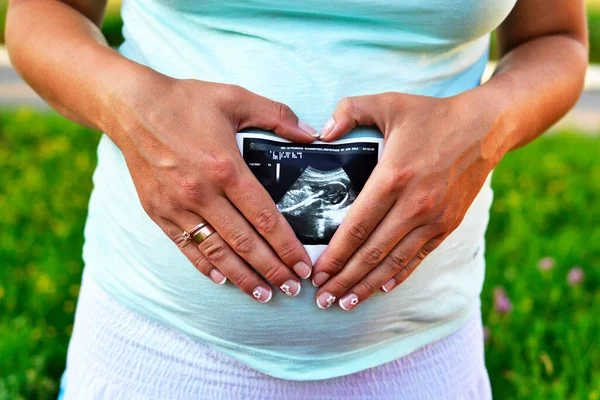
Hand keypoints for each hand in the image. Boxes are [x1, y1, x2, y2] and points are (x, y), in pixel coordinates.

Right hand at [110, 73, 318, 302]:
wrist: (131, 107)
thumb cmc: (185, 100)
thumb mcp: (236, 98)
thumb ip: (278, 116)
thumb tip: (312, 133)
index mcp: (226, 168)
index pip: (265, 218)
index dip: (287, 245)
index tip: (304, 264)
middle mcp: (202, 193)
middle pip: (244, 242)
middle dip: (272, 269)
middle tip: (293, 288)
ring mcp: (177, 206)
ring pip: (216, 252)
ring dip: (243, 277)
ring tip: (264, 295)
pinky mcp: (158, 212)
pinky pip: (185, 247)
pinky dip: (205, 266)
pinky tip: (222, 280)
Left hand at [311, 92, 501, 309]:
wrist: (485, 127)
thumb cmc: (432, 115)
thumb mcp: (388, 103)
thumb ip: (349, 111)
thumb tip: (320, 134)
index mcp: (393, 177)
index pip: (356, 227)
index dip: (334, 255)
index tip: (317, 272)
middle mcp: (414, 205)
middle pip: (371, 253)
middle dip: (344, 279)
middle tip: (323, 298)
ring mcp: (434, 219)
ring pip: (393, 262)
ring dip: (367, 285)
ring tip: (345, 303)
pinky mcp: (448, 225)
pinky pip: (418, 257)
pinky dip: (398, 276)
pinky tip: (380, 289)